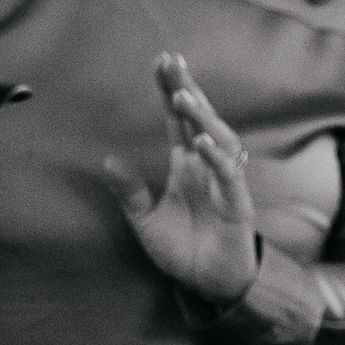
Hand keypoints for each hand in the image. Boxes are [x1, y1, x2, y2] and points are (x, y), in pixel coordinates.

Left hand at [99, 54, 259, 304]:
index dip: (171, 91)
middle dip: (187, 88)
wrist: (209, 284)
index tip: (162, 61)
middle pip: (200, 119)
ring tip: (182, 96)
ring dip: (203, 118)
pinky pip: (229, 175)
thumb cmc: (182, 251)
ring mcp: (224, 184)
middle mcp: (206, 169)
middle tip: (172, 60)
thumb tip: (107, 160)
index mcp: (185, 167)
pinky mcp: (237, 205)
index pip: (178, 121)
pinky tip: (200, 142)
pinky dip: (215, 158)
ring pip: (220, 140)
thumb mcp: (145, 221)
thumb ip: (130, 192)